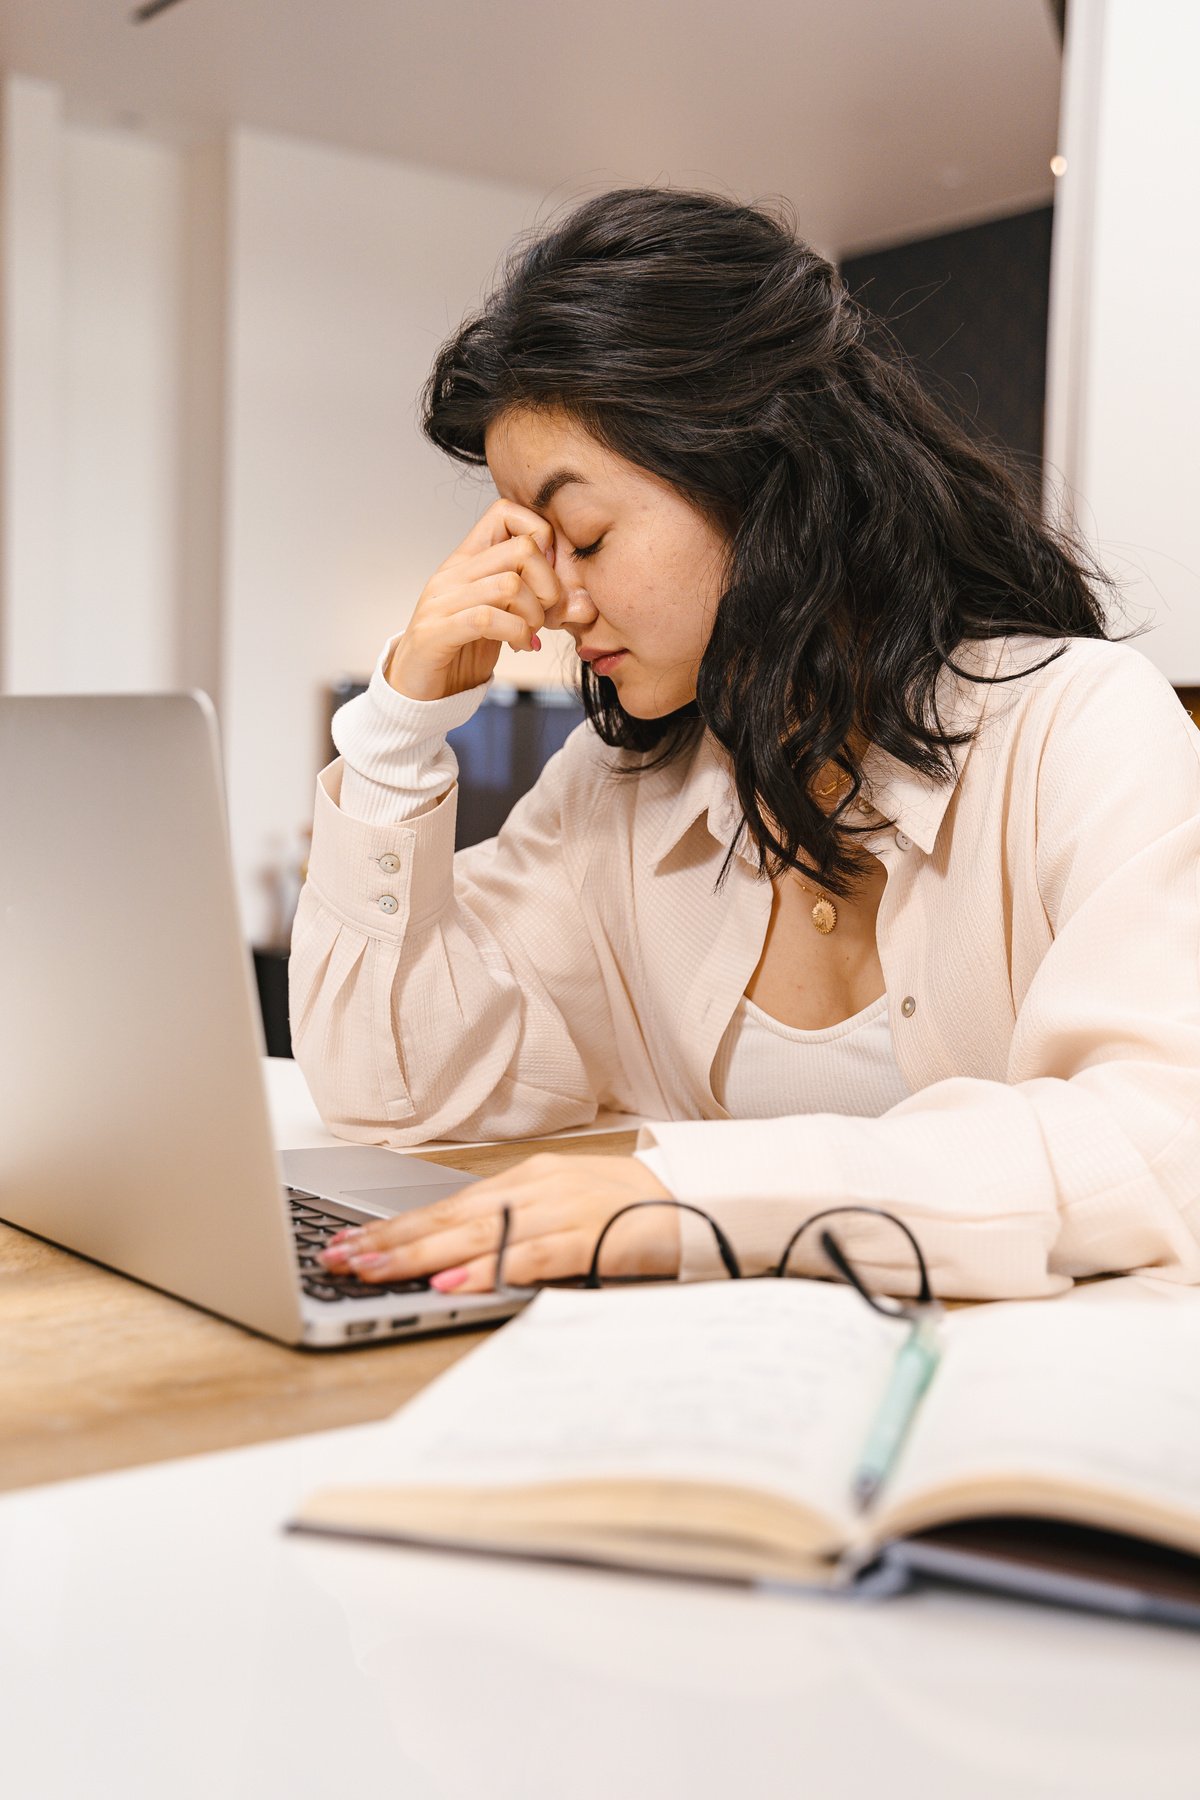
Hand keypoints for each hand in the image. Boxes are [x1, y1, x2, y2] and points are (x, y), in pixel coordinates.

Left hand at [319, 1154, 681, 1292]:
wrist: (704, 1197)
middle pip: (448, 1218)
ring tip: (373, 1269)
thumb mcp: (566, 1205)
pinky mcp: (588, 1236)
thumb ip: (516, 1223)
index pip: (447, 1206)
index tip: (350, 1242)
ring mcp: (562, 1210)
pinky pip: (527, 1256)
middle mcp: (537, 1188)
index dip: (395, 1226)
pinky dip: (485, 1270)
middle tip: (339, 1258)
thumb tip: (457, 1254)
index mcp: (529, 1178)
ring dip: (418, 1256)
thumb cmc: (634, 1208)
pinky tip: (450, 1283)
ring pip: (475, 1234)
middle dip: (388, 1240)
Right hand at [386, 499, 563, 701]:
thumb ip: (538, 604)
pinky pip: (488, 619)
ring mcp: (442, 601)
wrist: (420, 691)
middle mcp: (453, 573)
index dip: (540, 537)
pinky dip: (516, 633)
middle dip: (548, 585)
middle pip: (522, 549)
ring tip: (530, 633)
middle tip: (544, 614)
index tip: (546, 575)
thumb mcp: (507, 618)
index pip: (506, 512)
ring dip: (534, 615)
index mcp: (468, 559)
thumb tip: (585, 604)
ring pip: (510, 585)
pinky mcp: (436, 632)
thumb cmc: (464, 650)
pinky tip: (520, 646)